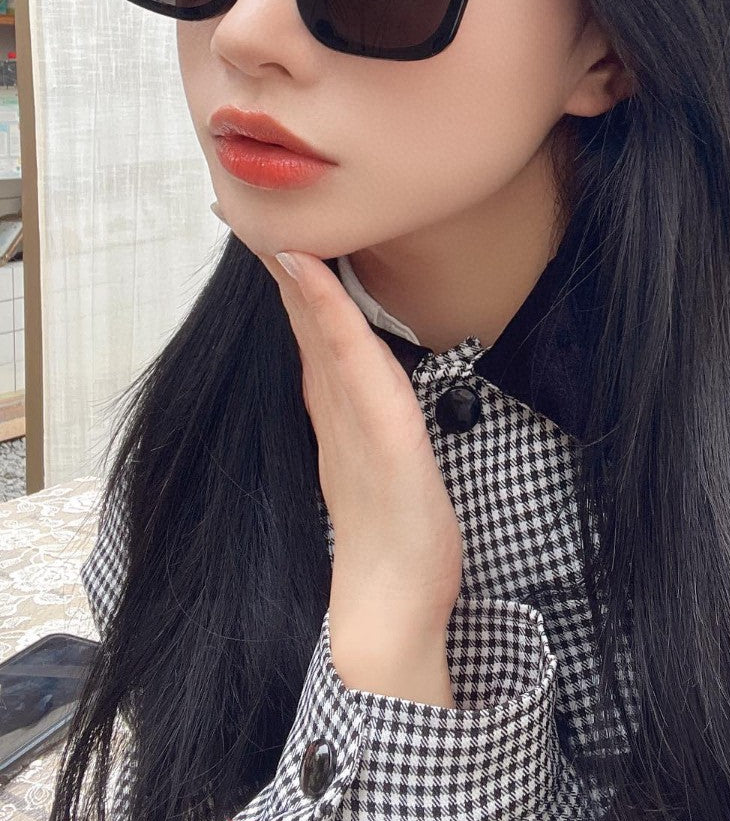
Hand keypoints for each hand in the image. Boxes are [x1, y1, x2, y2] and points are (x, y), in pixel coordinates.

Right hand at [214, 205, 461, 704]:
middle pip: (304, 322)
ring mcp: (350, 417)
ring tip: (270, 224)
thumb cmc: (396, 541)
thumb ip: (367, 429)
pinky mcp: (377, 430)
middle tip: (242, 210)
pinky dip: (327, 308)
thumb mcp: (380, 469)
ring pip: (320, 328)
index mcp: (338, 414)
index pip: (313, 334)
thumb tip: (366, 397)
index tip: (270, 235)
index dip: (292, 283)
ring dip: (296, 272)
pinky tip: (310, 269)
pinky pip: (351, 356)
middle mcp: (335, 408)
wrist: (393, 609)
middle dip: (280, 263)